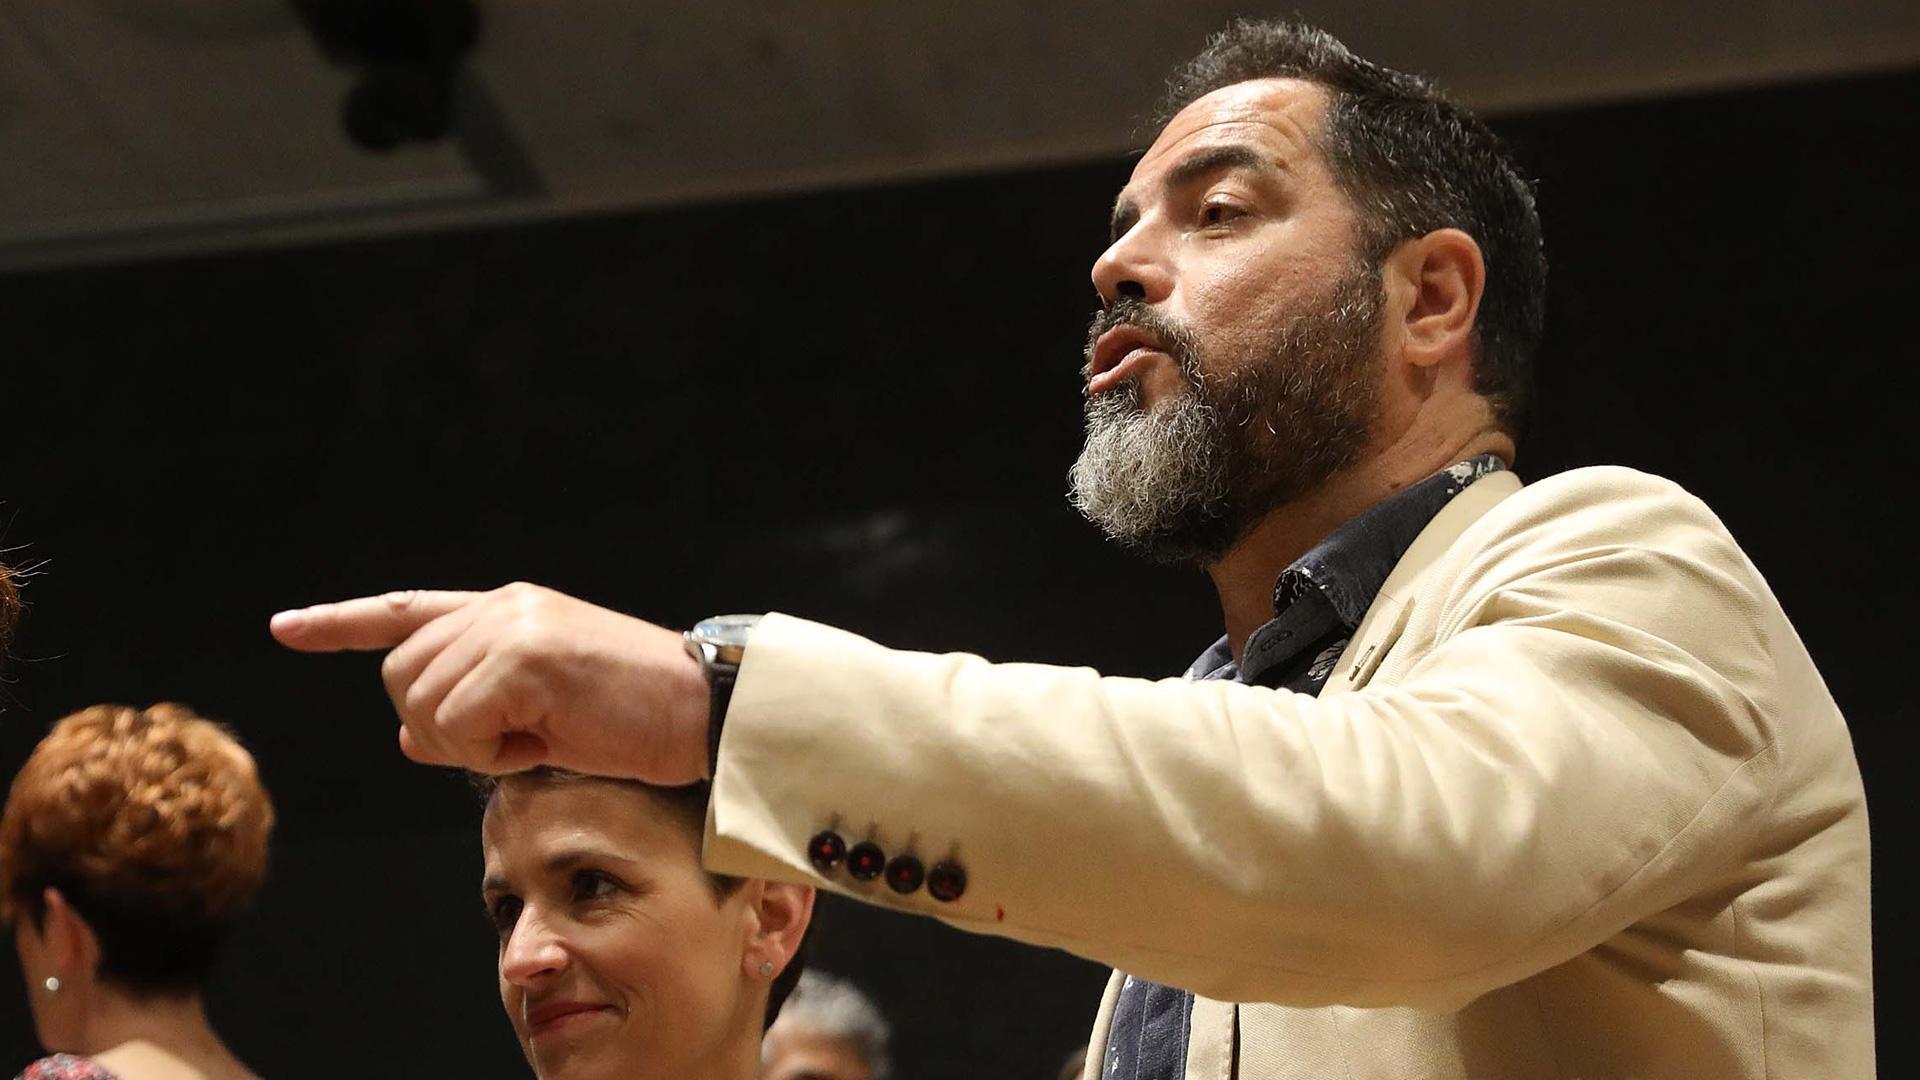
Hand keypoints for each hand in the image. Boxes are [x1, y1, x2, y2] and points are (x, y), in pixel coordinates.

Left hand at [269, 583, 711, 782]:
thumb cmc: (639, 719)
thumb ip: (474, 712)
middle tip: (512, 743)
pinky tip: (544, 742)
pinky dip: (490, 753)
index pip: (406, 610)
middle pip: (399, 677)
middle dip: (436, 727)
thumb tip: (410, 738)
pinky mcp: (523, 659)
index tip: (285, 628)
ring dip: (467, 745)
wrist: (707, 713)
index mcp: (509, 609)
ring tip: (538, 739)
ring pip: (421, 705)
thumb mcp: (546, 713)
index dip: (340, 623)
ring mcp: (511, 627)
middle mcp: (502, 606)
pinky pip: (456, 726)